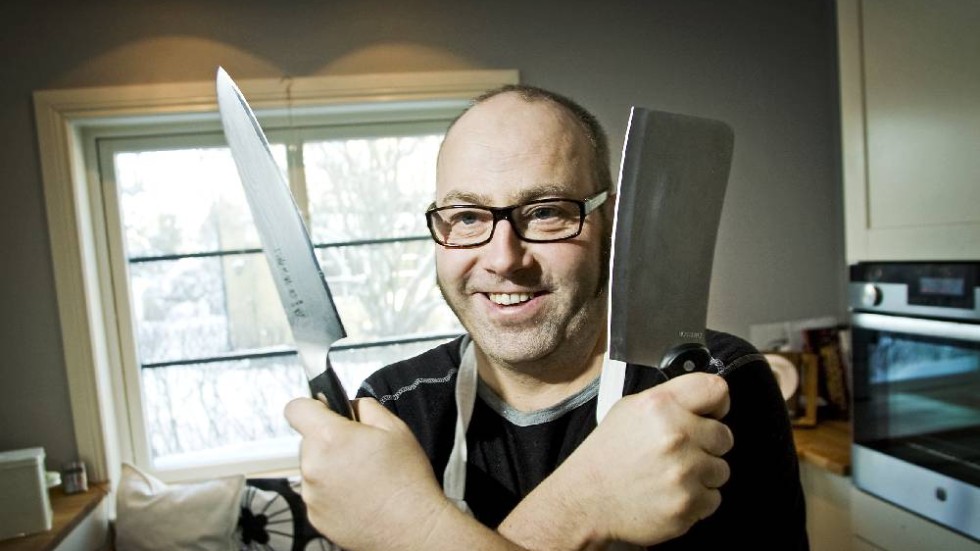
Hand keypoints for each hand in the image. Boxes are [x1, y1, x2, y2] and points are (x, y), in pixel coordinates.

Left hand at [285, 397, 454, 549]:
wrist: (412, 528)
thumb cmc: (407, 481)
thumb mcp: (395, 428)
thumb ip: (364, 407)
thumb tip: (348, 406)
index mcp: (329, 438)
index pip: (296, 408)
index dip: (312, 406)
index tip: (324, 412)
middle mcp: (313, 465)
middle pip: (308, 440)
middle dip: (329, 440)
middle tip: (360, 450)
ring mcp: (311, 494)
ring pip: (313, 468)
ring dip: (330, 467)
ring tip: (363, 477)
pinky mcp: (315, 516)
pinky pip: (317, 493)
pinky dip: (333, 492)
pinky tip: (358, 495)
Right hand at [501, 373, 732, 547]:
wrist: (586, 499)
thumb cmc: (608, 454)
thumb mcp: (629, 410)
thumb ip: (669, 400)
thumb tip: (704, 402)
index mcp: (660, 406)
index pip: (717, 390)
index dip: (718, 403)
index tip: (711, 414)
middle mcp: (676, 435)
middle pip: (725, 436)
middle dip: (708, 445)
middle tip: (681, 453)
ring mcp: (684, 472)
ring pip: (721, 470)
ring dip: (703, 475)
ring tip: (672, 476)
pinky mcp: (688, 504)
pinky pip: (713, 499)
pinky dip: (697, 500)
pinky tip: (671, 495)